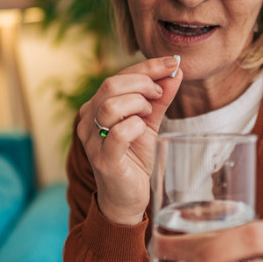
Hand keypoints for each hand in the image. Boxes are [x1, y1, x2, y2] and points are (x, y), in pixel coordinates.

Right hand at [79, 56, 181, 224]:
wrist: (127, 198)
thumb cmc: (134, 158)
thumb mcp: (149, 123)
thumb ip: (159, 98)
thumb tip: (175, 72)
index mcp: (95, 107)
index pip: (118, 76)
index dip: (147, 67)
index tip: (171, 63)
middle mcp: (88, 121)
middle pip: (111, 85)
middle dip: (143, 83)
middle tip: (159, 95)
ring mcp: (92, 141)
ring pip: (111, 105)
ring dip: (138, 104)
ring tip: (148, 115)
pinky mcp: (104, 160)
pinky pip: (118, 133)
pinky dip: (136, 126)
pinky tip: (142, 131)